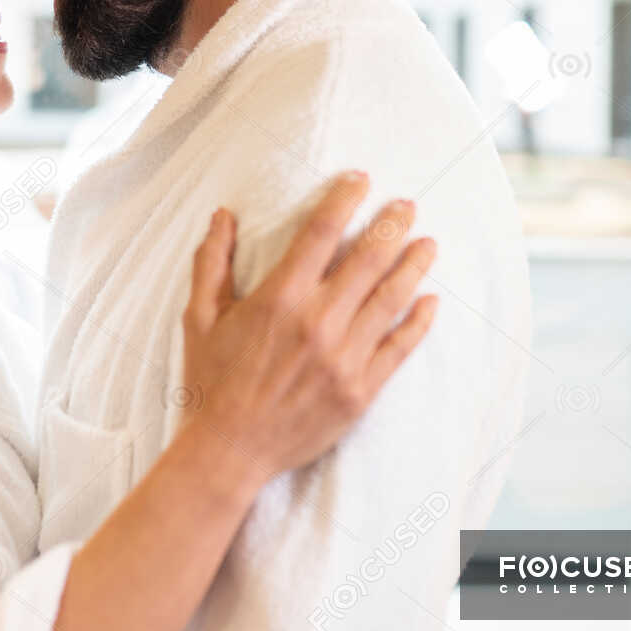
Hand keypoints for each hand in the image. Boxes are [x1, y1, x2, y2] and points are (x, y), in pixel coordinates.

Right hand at [178, 172, 437, 479]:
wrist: (230, 449)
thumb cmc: (211, 380)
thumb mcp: (199, 316)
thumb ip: (212, 262)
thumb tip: (222, 214)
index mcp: (279, 298)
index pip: (321, 233)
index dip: (344, 200)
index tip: (360, 180)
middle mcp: (317, 322)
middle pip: (367, 259)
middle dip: (391, 225)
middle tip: (407, 205)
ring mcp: (344, 357)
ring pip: (391, 299)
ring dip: (413, 266)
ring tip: (428, 244)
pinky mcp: (360, 390)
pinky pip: (399, 348)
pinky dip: (418, 322)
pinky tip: (431, 302)